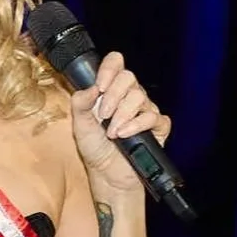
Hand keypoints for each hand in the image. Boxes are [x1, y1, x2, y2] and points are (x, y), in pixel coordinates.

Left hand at [69, 52, 171, 193]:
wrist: (106, 173)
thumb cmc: (95, 147)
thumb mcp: (79, 124)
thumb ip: (80, 102)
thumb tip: (91, 86)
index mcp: (110, 90)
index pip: (115, 63)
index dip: (109, 69)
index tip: (100, 86)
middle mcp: (128, 96)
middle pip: (128, 77)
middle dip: (112, 97)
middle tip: (103, 116)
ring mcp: (144, 110)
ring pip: (139, 97)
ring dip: (121, 116)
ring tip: (112, 133)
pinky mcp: (157, 126)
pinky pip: (152, 117)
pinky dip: (136, 126)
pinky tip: (124, 135)